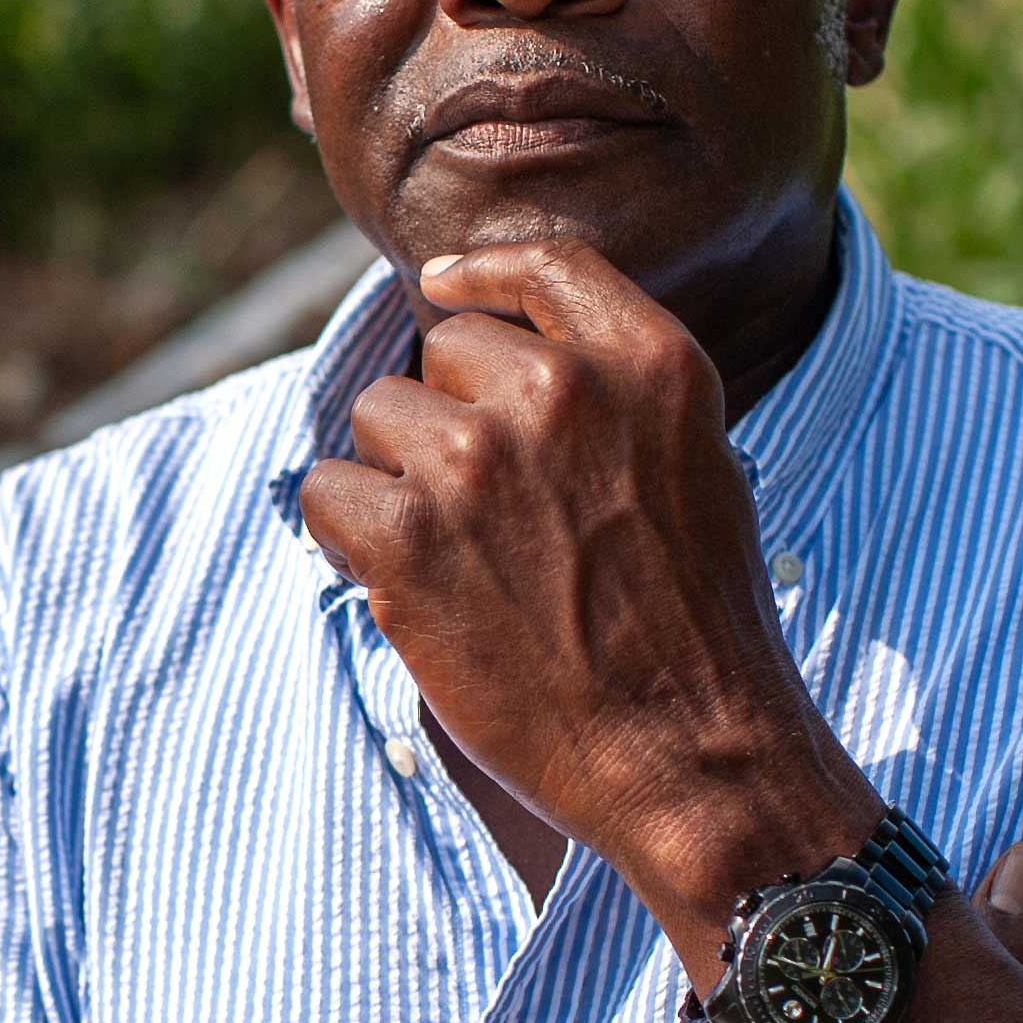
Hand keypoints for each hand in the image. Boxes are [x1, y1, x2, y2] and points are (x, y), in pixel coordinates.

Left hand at [295, 239, 869, 936]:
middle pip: (443, 350)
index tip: (444, 292)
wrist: (693, 759)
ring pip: (378, 417)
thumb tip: (512, 361)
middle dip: (448, 418)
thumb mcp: (697, 467)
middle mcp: (562, 390)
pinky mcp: (407, 538)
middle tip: (492, 514)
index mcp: (650, 363)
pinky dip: (347, 538)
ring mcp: (477, 459)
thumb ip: (615, 396)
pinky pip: (325, 489)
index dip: (480, 277)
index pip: (542, 264)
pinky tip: (405, 586)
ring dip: (398, 481)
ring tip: (462, 560)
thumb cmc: (697, 629)